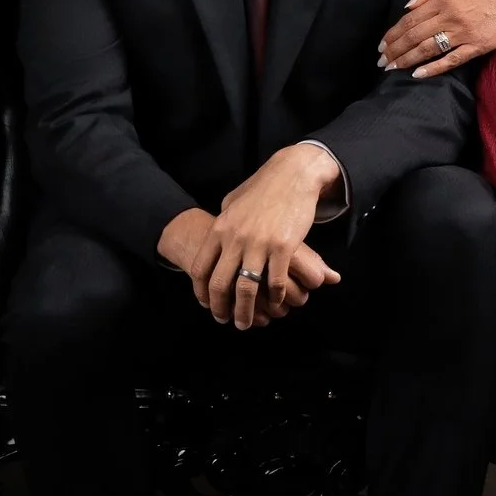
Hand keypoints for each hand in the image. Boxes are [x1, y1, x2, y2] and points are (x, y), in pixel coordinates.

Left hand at [197, 145, 341, 329]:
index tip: (207, 305)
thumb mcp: (234, 201)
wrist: (294, 173)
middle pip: (220, 284)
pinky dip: (274, 298)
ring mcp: (259, 243)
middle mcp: (235, 238)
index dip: (202, 292)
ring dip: (245, 312)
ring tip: (247, 322)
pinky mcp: (283, 247)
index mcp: (220, 228)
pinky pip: (275, 282)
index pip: (201, 268)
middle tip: (226, 320)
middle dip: (221, 309)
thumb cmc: (264, 187)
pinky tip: (275, 302)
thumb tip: (214, 232)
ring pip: (246, 289)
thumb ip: (223, 221)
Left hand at [379, 0, 495, 77]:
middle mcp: (450, 17)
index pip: (410, 20)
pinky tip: (418, 74)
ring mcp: (464, 33)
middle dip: (395, 50)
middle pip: (414, 36)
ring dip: (407, 60)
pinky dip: (434, 68)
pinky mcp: (479, 46)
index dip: (393, 33)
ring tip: (392, 69)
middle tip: (381, 61)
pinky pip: (452, 60)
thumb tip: (409, 5)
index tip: (381, 45)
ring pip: (428, 49)